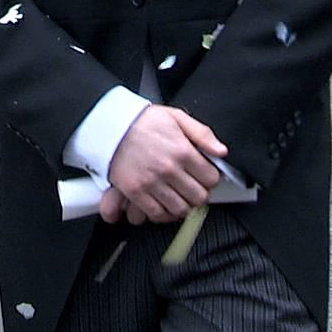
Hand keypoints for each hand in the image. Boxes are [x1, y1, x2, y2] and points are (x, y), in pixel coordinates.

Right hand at [103, 106, 226, 225]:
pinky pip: (157, 214)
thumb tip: (221, 151)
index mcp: (182, 150)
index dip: (211, 178)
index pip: (211, 178)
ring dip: (183, 204)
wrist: (110, 126)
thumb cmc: (142, 121)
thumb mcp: (176, 117)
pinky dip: (164, 213)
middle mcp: (168, 169)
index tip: (204, 176)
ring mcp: (152, 183)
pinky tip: (165, 203)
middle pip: (199, 197)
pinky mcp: (136, 192)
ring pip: (181, 209)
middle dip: (199, 193)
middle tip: (192, 186)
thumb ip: (202, 133)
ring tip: (179, 195)